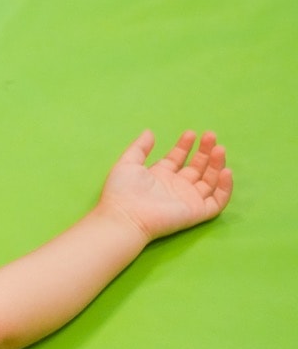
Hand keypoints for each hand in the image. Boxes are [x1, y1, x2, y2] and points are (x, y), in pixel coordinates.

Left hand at [99, 130, 233, 240]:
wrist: (125, 216)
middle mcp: (175, 187)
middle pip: (197, 167)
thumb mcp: (128, 163)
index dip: (185, 146)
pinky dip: (225, 187)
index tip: (190, 133)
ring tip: (218, 148)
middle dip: (205, 151)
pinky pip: (217, 201)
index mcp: (160, 176)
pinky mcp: (196, 212)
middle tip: (210, 135)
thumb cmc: (122, 191)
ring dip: (216, 164)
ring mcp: (187, 200)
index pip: (178, 159)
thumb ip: (140, 147)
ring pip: (210, 181)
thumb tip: (149, 132)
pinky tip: (225, 171)